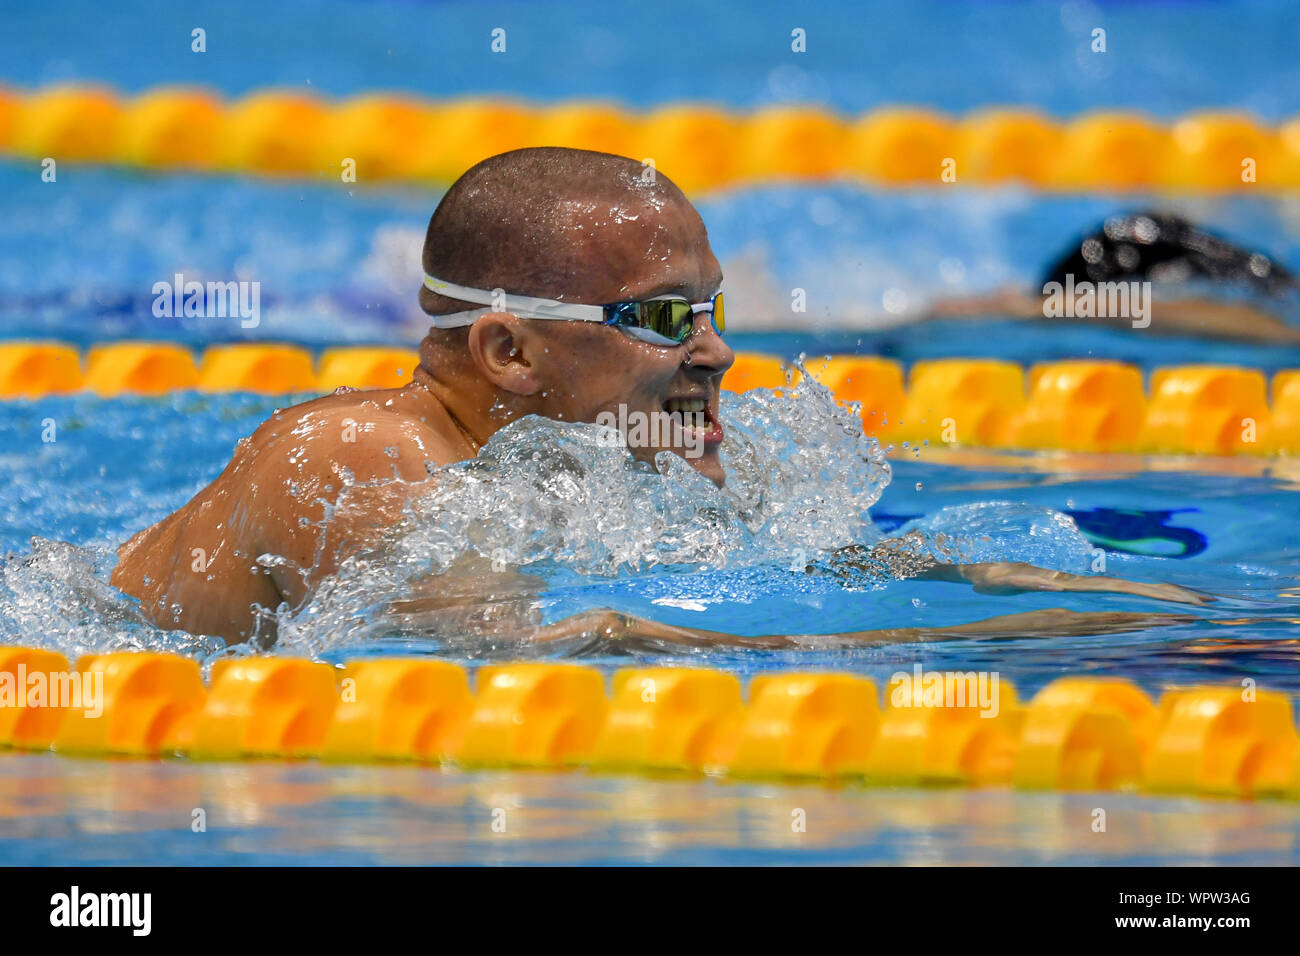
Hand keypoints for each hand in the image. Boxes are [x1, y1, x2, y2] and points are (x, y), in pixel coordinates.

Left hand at [957, 561, 1208, 604]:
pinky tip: (1150, 604)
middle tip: (1208, 604)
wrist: (976, 566)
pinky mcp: (1069, 588)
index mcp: (1072, 583)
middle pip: (1132, 588)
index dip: (1153, 593)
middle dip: (1169, 595)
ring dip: (1159, 596)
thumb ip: (1023, 581)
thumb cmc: (988, 574)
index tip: (1186, 599)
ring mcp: (1077, 585)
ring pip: (1125, 590)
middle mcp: (1080, 583)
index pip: (1122, 589)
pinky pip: (1109, 595)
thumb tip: (1052, 586)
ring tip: (1195, 602)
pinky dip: (1134, 598)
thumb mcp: (1006, 580)